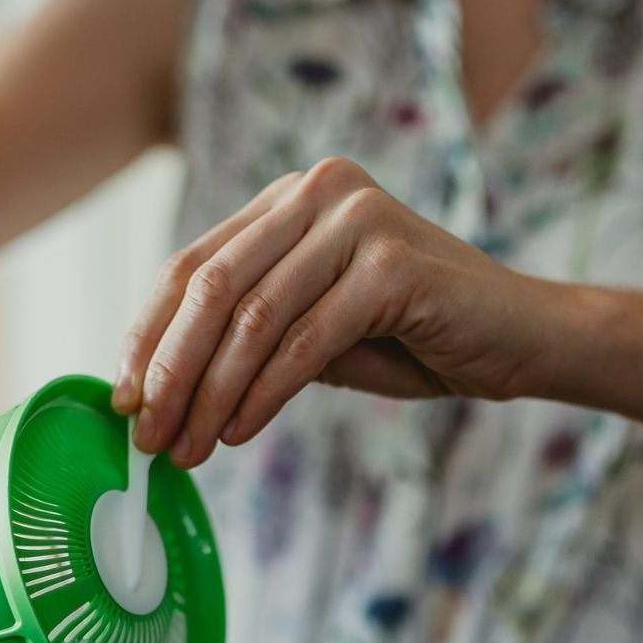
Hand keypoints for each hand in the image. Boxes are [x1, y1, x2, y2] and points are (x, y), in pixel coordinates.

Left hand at [113, 157, 558, 466]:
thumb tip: (158, 388)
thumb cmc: (413, 337)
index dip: (149, 336)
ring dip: (210, 395)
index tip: (124, 400)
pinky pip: (304, 342)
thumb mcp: (313, 330)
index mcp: (289, 199)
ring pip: (252, 318)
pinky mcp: (390, 262)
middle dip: (170, 372)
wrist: (519, 339)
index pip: (192, 267)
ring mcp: (356, 219)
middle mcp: (318, 192)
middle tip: (149, 437)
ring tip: (189, 450)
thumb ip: (249, 337)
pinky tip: (239, 434)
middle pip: (210, 289)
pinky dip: (263, 395)